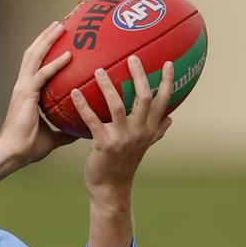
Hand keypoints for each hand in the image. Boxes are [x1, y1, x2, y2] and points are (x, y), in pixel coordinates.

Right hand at [0, 21, 77, 165]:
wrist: (12, 154)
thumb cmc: (28, 147)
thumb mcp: (52, 137)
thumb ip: (64, 131)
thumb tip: (80, 131)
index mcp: (27, 92)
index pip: (36, 64)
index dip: (45, 49)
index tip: (57, 38)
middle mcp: (23, 85)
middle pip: (33, 53)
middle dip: (45, 36)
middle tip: (60, 23)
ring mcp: (23, 88)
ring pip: (35, 56)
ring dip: (48, 40)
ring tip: (61, 26)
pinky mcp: (26, 94)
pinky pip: (43, 74)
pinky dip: (55, 63)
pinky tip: (68, 55)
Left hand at [70, 56, 173, 204]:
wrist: (111, 188)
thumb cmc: (124, 165)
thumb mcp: (143, 147)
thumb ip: (157, 131)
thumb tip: (171, 118)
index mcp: (150, 130)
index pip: (163, 101)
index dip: (166, 81)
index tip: (168, 61)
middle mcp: (139, 132)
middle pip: (143, 98)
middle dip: (139, 76)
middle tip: (132, 57)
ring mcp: (122, 138)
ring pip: (117, 105)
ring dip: (107, 86)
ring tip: (99, 70)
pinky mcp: (104, 144)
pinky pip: (92, 120)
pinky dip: (83, 105)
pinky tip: (74, 92)